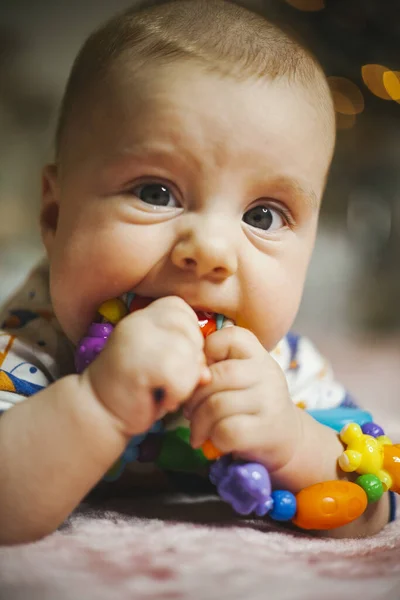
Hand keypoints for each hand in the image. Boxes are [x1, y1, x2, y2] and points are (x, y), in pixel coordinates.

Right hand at [82, 296, 209, 435]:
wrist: (97, 415)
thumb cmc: (135, 393)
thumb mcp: (165, 367)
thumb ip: (187, 359)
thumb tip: (207, 374)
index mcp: (142, 318)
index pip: (180, 308)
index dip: (188, 335)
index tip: (176, 359)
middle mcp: (138, 322)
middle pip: (190, 329)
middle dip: (192, 360)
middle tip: (173, 381)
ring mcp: (135, 340)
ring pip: (188, 354)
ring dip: (185, 382)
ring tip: (167, 393)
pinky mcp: (137, 364)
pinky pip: (179, 375)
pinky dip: (178, 394)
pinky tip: (163, 402)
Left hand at [184, 325, 300, 473]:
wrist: (286, 437)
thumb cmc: (249, 404)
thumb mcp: (238, 378)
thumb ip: (214, 368)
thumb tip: (190, 375)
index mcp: (257, 354)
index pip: (228, 337)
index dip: (206, 353)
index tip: (204, 376)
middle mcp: (267, 373)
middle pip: (216, 376)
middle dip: (194, 398)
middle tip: (189, 412)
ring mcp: (270, 400)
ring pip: (217, 405)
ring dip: (199, 422)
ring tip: (199, 430)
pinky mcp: (267, 429)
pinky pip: (226, 431)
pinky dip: (214, 438)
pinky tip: (215, 441)